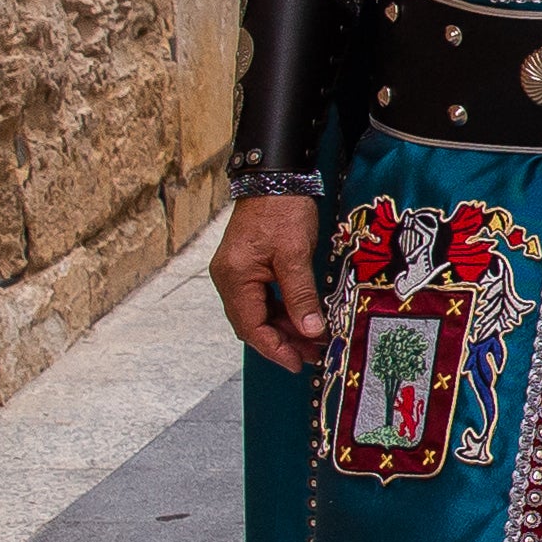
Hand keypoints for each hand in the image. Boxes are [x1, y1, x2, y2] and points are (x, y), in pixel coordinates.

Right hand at [213, 194, 331, 371]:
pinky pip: (261, 299)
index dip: (275, 349)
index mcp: (234, 278)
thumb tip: (312, 331)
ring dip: (283, 328)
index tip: (298, 363)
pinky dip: (281, 311)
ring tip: (313, 341)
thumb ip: (302, 296)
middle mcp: (228, 279)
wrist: (274, 177)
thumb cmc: (283, 210)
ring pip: (257, 313)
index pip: (251, 327)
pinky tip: (302, 318)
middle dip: (281, 342)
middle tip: (312, 356)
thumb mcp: (296, 255)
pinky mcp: (246, 267)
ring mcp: (235, 273)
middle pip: (251, 323)